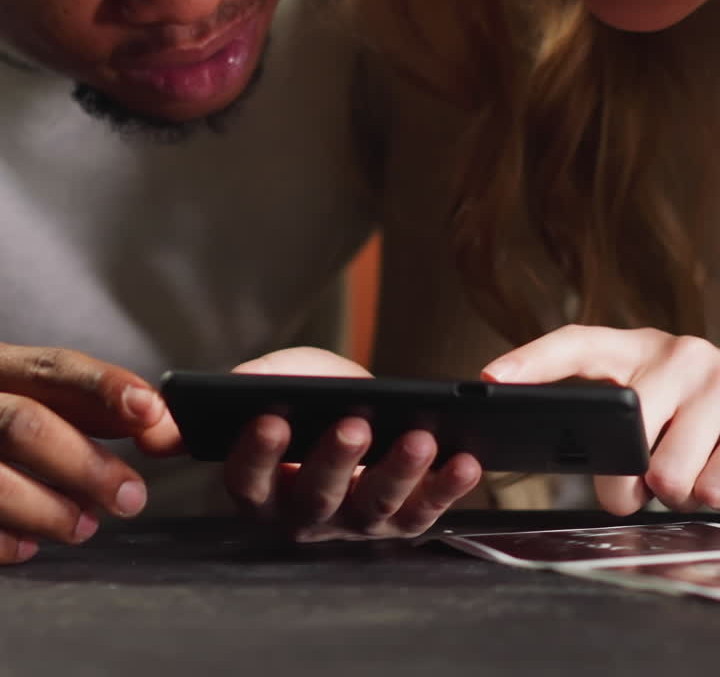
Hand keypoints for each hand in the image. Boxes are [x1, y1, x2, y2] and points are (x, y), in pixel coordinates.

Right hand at [0, 342, 176, 563]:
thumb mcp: (31, 395)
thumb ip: (91, 407)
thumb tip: (160, 425)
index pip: (54, 366)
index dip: (105, 387)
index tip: (150, 411)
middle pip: (24, 423)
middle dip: (85, 463)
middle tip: (132, 496)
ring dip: (48, 508)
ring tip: (84, 527)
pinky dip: (3, 538)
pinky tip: (29, 546)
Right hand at [223, 347, 481, 541]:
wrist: (361, 406)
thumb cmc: (309, 394)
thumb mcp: (276, 377)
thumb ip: (240, 389)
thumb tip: (173, 415)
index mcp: (260, 486)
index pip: (250, 479)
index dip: (259, 453)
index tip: (272, 419)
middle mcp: (304, 515)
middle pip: (316, 496)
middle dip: (336, 460)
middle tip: (354, 424)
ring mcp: (355, 523)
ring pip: (375, 508)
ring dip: (399, 473)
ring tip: (418, 436)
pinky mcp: (403, 521)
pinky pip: (427, 513)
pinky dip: (447, 488)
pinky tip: (465, 459)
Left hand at [482, 324, 719, 514]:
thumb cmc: (689, 405)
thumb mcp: (649, 389)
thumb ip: (608, 411)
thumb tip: (558, 447)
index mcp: (638, 347)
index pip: (576, 344)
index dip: (530, 360)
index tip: (490, 380)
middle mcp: (679, 355)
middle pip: (625, 444)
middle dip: (626, 486)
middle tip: (642, 482)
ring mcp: (718, 384)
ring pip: (670, 478)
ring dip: (675, 494)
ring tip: (684, 471)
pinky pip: (714, 491)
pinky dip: (710, 497)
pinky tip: (714, 469)